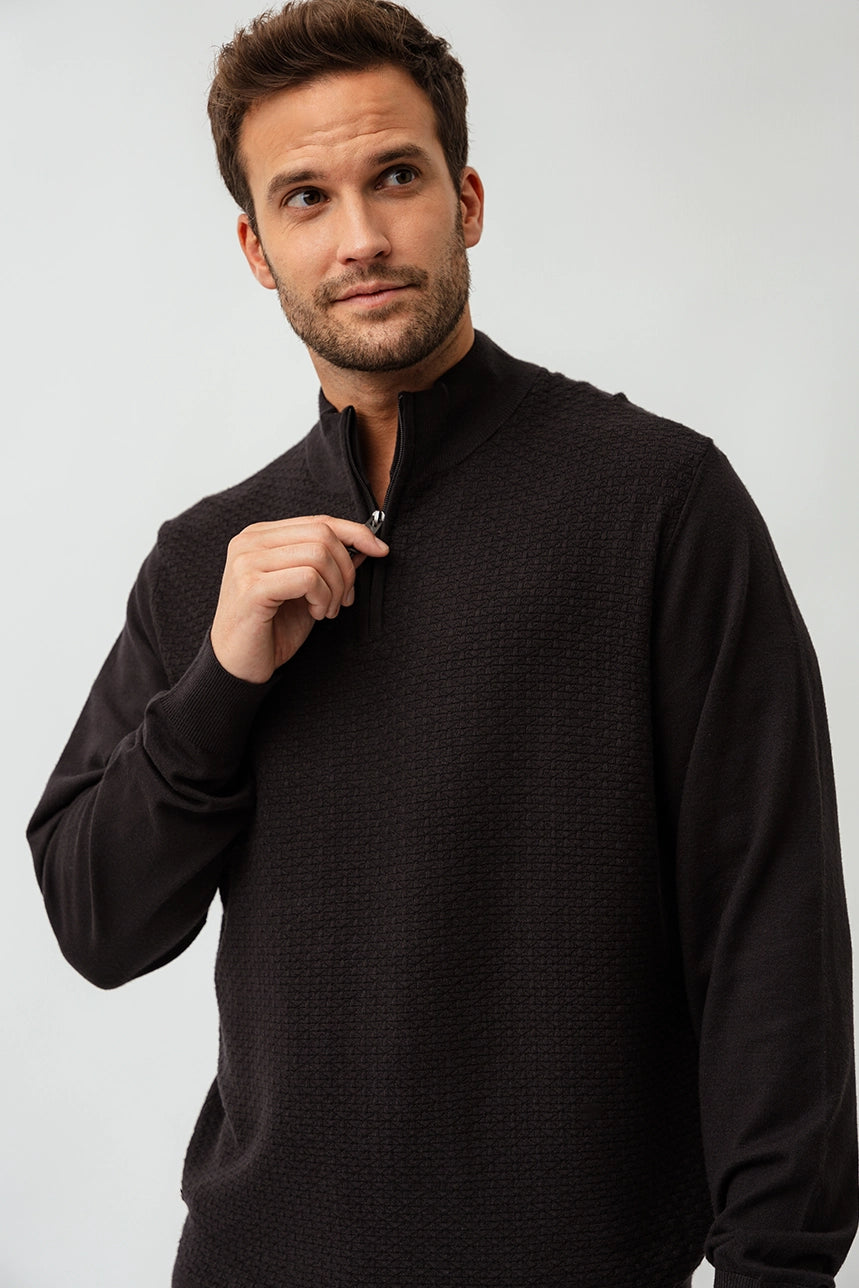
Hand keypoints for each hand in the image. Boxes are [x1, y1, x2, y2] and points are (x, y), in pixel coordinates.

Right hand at [210, 515, 388, 682]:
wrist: (238, 665)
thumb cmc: (271, 627)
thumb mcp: (307, 589)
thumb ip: (328, 563)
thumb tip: (366, 544)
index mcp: (260, 535)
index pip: (318, 521)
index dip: (355, 532)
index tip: (381, 550)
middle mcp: (250, 542)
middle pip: (322, 534)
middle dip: (346, 569)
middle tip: (344, 599)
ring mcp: (247, 562)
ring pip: (318, 554)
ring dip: (335, 588)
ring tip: (327, 610)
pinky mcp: (252, 587)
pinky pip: (308, 578)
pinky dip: (323, 598)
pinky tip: (316, 614)